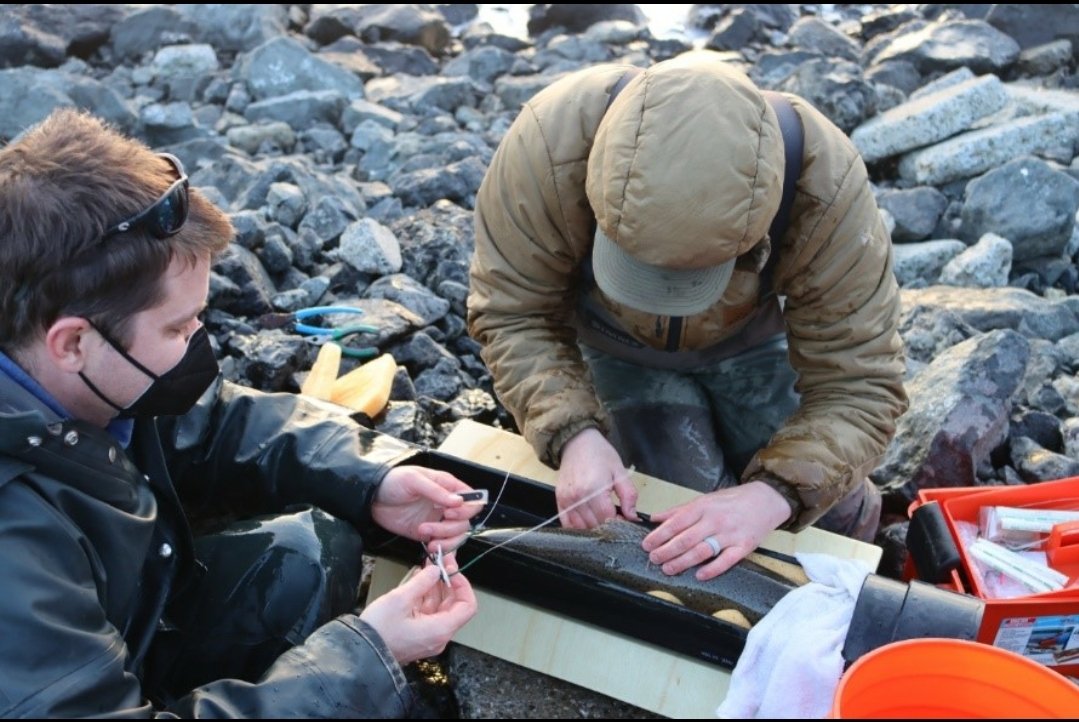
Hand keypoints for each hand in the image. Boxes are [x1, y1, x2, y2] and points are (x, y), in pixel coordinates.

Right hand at [360, 553, 476, 664]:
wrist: (359, 653)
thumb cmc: (379, 630)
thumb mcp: (400, 599)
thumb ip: (422, 582)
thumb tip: (436, 570)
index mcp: (440, 630)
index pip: (468, 606)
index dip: (463, 585)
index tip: (451, 570)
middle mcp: (439, 636)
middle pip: (454, 605)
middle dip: (447, 581)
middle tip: (440, 560)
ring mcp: (428, 636)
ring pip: (439, 607)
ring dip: (435, 586)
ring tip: (427, 566)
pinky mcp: (417, 635)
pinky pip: (427, 613)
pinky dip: (425, 596)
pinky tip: (418, 581)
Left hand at [372, 466, 480, 552]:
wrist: (371, 498)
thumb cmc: (392, 481)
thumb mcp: (414, 480)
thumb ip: (436, 491)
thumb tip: (458, 501)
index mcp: (448, 486)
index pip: (471, 500)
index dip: (465, 510)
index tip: (449, 513)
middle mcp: (446, 504)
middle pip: (465, 522)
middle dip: (450, 528)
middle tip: (430, 527)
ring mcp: (438, 520)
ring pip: (457, 536)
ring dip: (445, 540)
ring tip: (426, 536)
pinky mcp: (428, 533)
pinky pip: (444, 544)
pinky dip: (441, 550)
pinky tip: (429, 548)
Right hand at [556, 427, 637, 528]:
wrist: (577, 442)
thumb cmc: (600, 454)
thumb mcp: (620, 472)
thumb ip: (629, 496)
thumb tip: (633, 517)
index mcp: (594, 489)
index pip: (607, 518)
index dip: (618, 523)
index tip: (624, 518)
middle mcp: (578, 497)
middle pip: (594, 525)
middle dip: (607, 526)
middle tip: (615, 517)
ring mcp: (566, 500)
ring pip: (581, 527)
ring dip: (593, 527)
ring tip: (602, 517)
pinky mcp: (559, 500)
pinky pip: (567, 523)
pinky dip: (577, 527)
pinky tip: (588, 521)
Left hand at [641, 481, 790, 580]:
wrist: (766, 500)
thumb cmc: (732, 500)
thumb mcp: (704, 499)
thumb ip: (679, 511)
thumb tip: (655, 518)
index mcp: (703, 507)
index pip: (676, 522)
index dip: (659, 535)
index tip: (646, 544)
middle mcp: (715, 520)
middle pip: (686, 539)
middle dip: (666, 550)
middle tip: (653, 559)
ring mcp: (730, 534)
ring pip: (702, 551)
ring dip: (683, 562)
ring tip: (668, 569)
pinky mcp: (744, 546)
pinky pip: (726, 561)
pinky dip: (712, 569)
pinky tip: (699, 575)